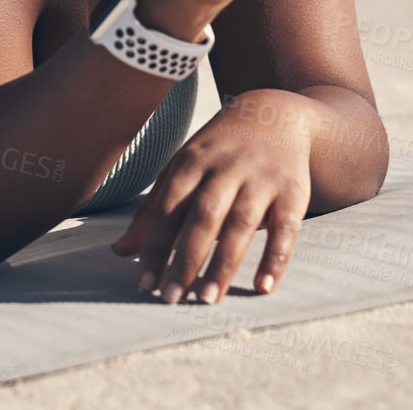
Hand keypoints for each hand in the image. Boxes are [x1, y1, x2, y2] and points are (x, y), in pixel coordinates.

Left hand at [110, 89, 311, 302]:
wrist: (274, 114)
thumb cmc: (217, 151)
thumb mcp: (181, 167)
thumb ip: (153, 210)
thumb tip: (120, 251)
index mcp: (192, 161)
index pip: (169, 209)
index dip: (155, 247)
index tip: (144, 283)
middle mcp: (226, 168)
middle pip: (203, 217)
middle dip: (186, 259)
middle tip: (171, 298)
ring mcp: (261, 178)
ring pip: (241, 224)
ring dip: (224, 263)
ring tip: (208, 299)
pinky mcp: (293, 191)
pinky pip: (286, 229)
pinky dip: (275, 258)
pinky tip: (262, 287)